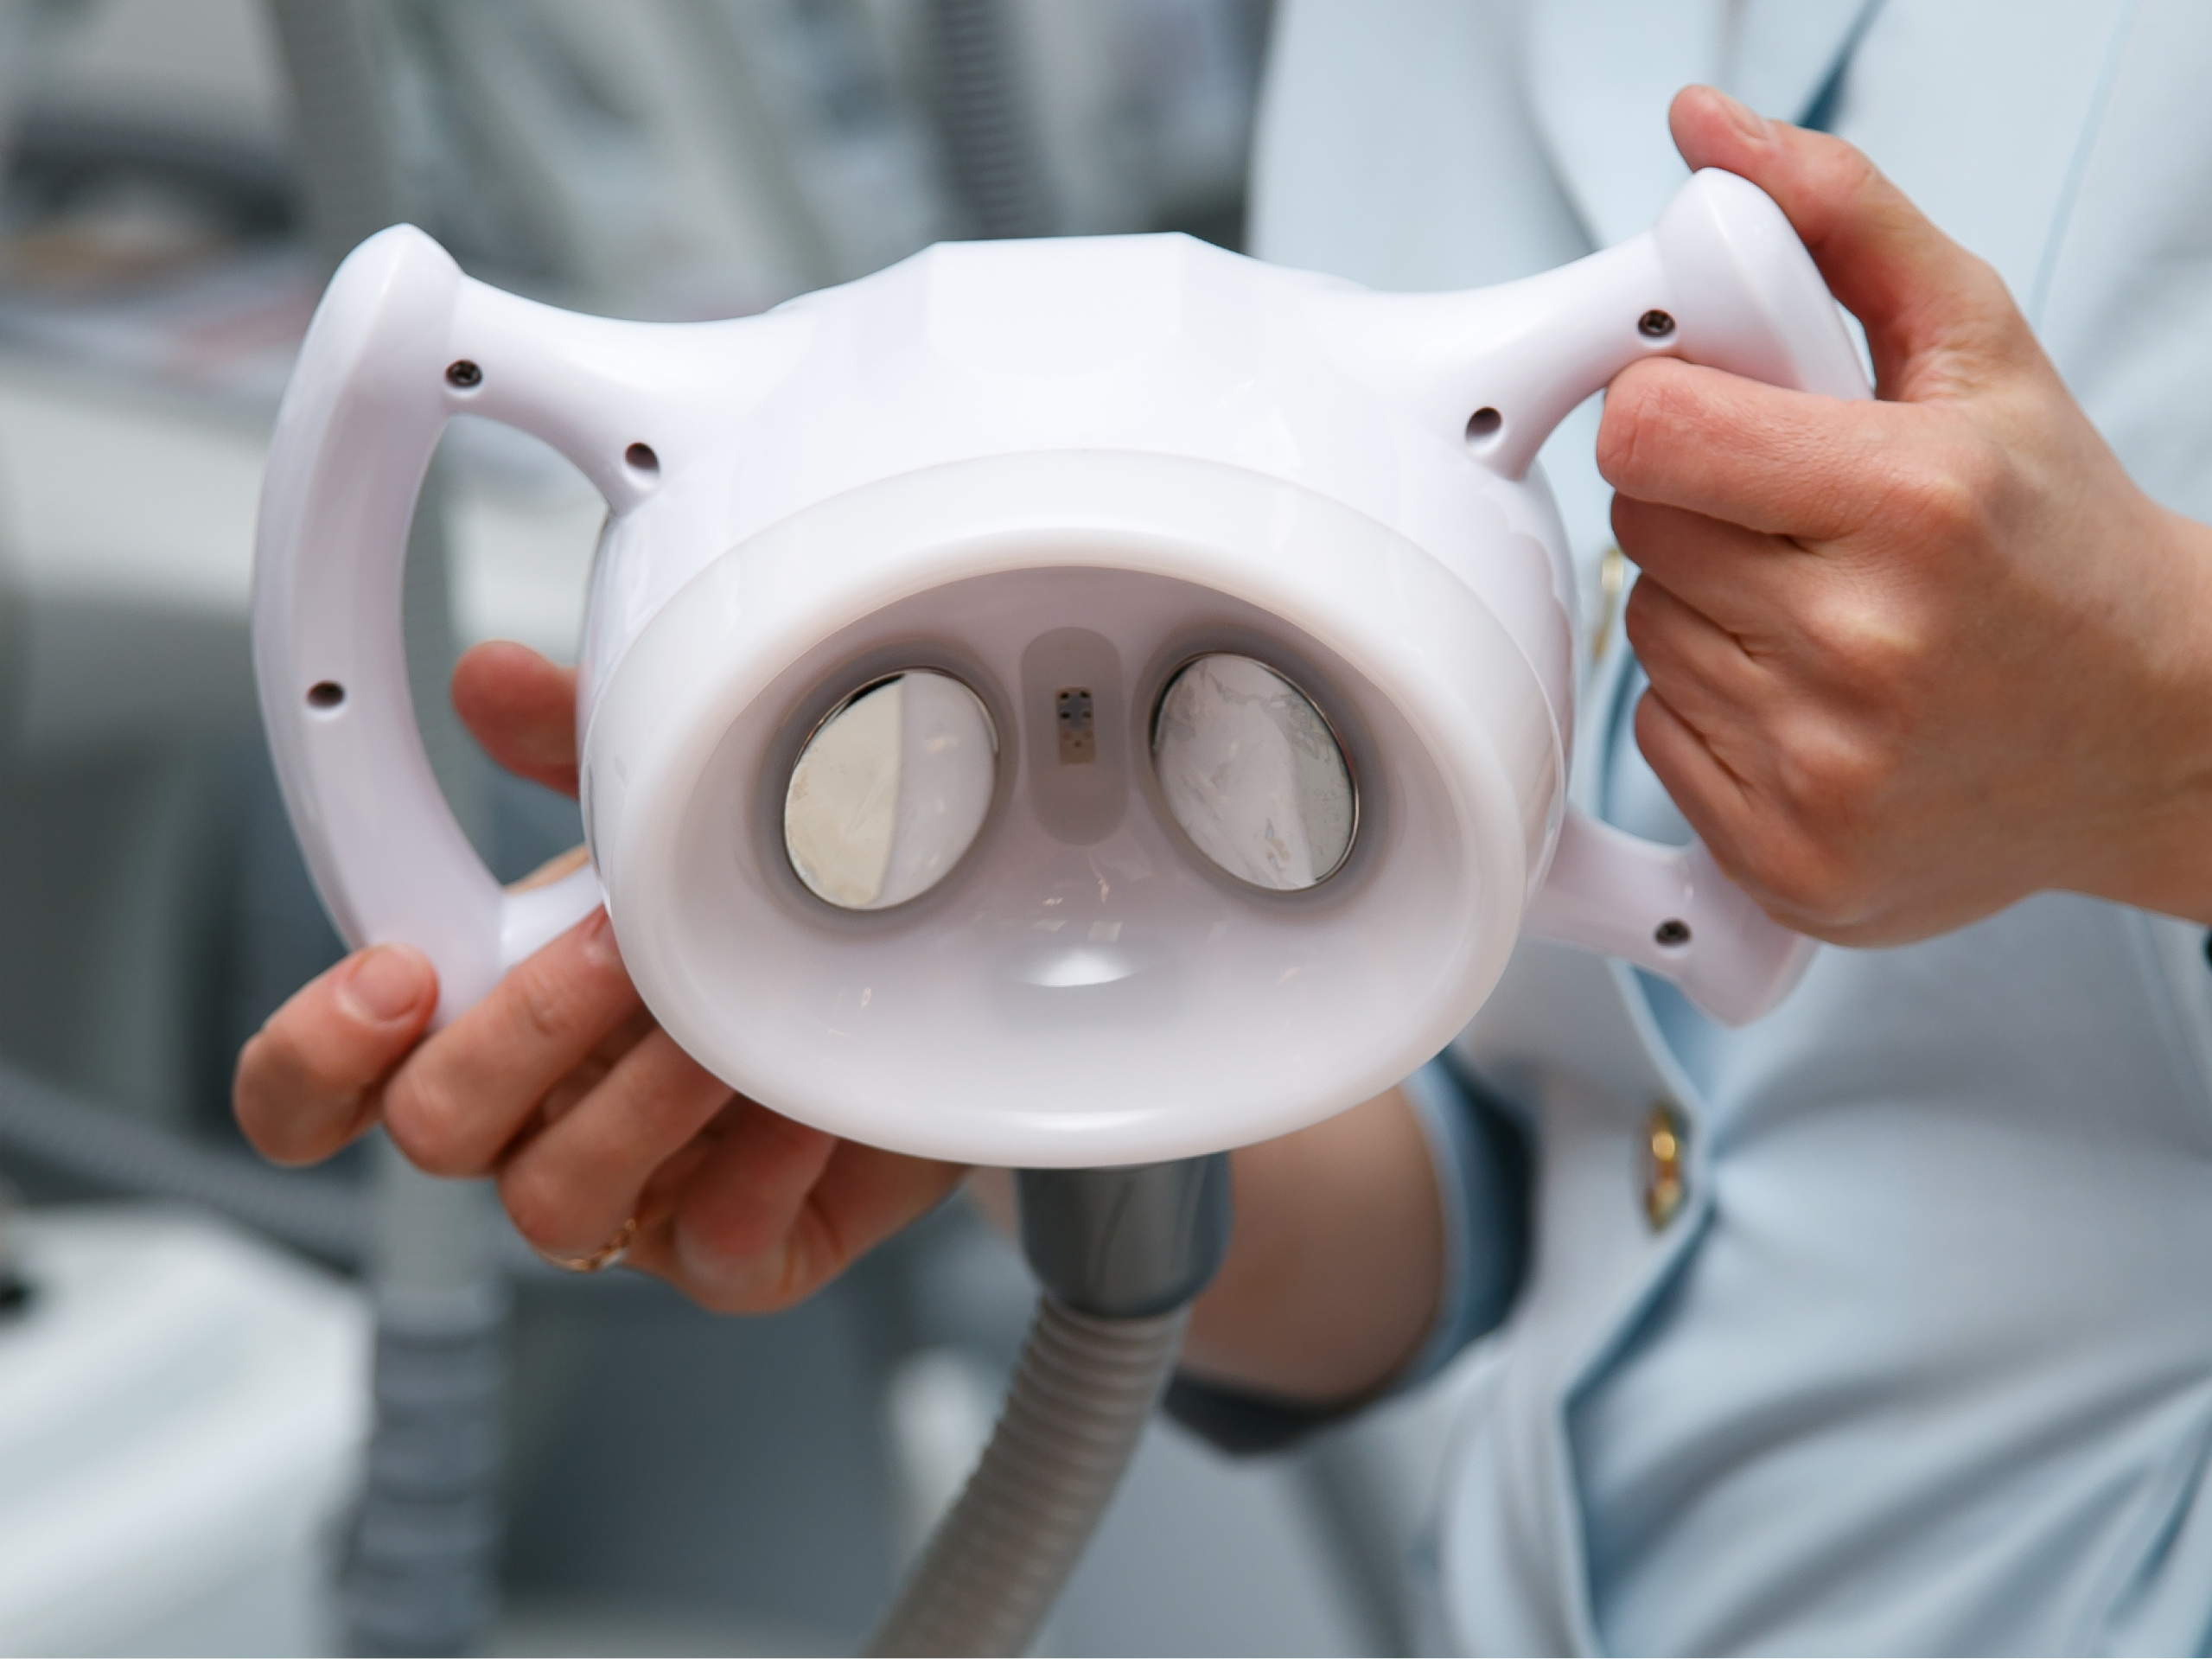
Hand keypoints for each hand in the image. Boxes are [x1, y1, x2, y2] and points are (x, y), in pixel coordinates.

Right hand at [232, 639, 963, 1309]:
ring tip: (719, 1026)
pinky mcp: (738, 1258)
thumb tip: (493, 678)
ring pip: (556, 1202)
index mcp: (478, 1028)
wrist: (919, 999)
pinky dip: (758, 1170)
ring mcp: (632, 1203)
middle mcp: (535, 1126)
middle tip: (618, 946)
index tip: (395, 973)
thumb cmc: (755, 924)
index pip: (321, 1085)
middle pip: (436, 1129)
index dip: (317, 1053)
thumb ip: (573, 752)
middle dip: (524, 1032)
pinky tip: (803, 1104)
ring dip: (637, 1103)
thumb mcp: (666, 821)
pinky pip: (716, 1247)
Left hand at [1604, 86, 2211, 946]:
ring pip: (1644, 638)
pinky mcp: (1791, 862)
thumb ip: (1838, 219)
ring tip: (1821, 610)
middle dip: (1701, 508)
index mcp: (1912, 503)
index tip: (1722, 421)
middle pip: (1639, 535)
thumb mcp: (1978, 347)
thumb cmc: (2058, 535)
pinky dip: (1713, 711)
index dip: (1671, 413)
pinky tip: (1811, 696)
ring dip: (1706, 610)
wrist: (2154, 731)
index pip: (1647, 432)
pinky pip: (1657, 741)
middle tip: (1799, 522)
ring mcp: (1826, 773)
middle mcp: (1866, 648)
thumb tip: (1704, 132)